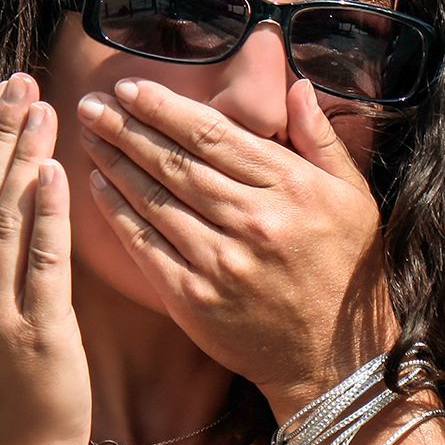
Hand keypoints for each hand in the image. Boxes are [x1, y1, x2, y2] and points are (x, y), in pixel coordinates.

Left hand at [76, 74, 399, 411]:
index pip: (214, 135)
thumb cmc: (345, 271)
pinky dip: (117, 212)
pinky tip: (97, 186)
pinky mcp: (195, 298)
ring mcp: (220, 261)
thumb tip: (296, 87)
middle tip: (93, 102)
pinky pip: (145, 244)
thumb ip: (322, 139)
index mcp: (291, 187)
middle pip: (176, 161)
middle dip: (128, 126)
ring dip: (115, 161)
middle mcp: (253, 220)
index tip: (132, 88)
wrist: (332, 357)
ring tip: (89, 133)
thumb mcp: (354, 197)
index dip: (166, 108)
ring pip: (154, 198)